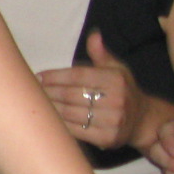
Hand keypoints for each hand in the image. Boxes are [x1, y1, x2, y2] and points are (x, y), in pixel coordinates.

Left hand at [36, 30, 141, 148]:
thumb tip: (94, 34)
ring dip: (50, 108)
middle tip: (31, 91)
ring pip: (70, 114)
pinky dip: (59, 125)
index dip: (55, 76)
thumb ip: (101, 54)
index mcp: (116, 80)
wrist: (142, 120)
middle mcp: (116, 100)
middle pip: (71, 95)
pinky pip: (75, 131)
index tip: (38, 77)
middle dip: (48, 92)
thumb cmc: (122, 90)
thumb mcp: (116, 69)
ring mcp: (112, 121)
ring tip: (36, 104)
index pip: (78, 76)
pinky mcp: (107, 138)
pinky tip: (48, 119)